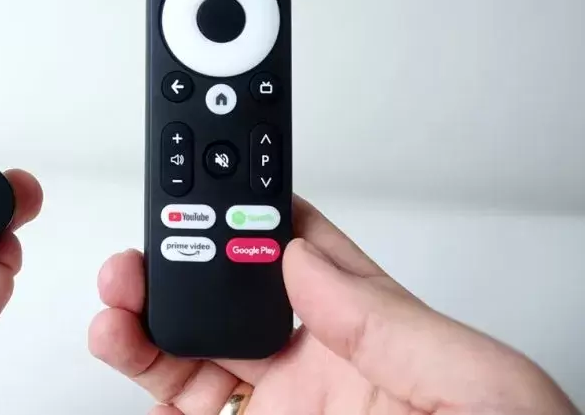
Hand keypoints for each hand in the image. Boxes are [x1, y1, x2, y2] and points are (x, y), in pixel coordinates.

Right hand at [89, 196, 578, 414]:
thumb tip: (304, 258)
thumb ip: (393, 320)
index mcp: (376, 337)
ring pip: (188, 359)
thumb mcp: (482, 386)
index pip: (295, 256)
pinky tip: (133, 374)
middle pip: (223, 302)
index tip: (199, 204)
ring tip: (117, 315)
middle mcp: (319, 374)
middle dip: (170, 270)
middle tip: (137, 265)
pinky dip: (148, 394)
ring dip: (143, 327)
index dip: (243, 219)